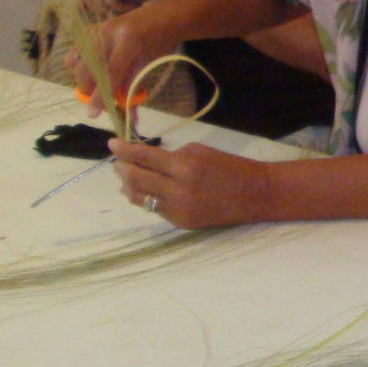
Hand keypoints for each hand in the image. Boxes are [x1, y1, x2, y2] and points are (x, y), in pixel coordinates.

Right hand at [66, 6, 173, 120]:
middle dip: (89, 89)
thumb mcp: (148, 66)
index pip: (111, 72)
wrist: (155, 18)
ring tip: (95, 83)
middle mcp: (108, 32)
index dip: (101, 94)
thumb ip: (135, 90)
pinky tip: (91, 69)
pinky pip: (74, 52)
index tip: (94, 113)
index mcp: (129, 41)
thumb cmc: (155, 44)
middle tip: (97, 99)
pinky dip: (78, 66)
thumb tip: (130, 120)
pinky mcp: (88, 29)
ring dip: (82, 78)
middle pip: (88, 68)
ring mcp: (96, 29)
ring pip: (75, 61)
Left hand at [80, 0, 211, 17]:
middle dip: (98, 10)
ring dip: (112, 10)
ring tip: (129, 10)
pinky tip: (134, 7)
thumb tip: (89, 7)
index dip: (88, 4)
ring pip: (97, 0)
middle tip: (111, 19)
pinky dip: (121, 9)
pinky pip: (109, 2)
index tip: (97, 18)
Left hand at [110, 138, 272, 228]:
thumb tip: (144, 160)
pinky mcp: (180, 222)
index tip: (112, 143)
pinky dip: (145, 198)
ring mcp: (178, 208)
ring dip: (129, 186)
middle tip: (118, 162)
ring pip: (139, 197)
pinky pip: (153, 209)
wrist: (256, 194)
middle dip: (122, 168)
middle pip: (136, 178)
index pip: (144, 157)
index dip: (124, 150)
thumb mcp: (201, 153)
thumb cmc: (230, 167)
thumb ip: (171, 156)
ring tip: (127, 179)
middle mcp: (178, 189)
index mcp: (185, 165)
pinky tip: (144, 192)